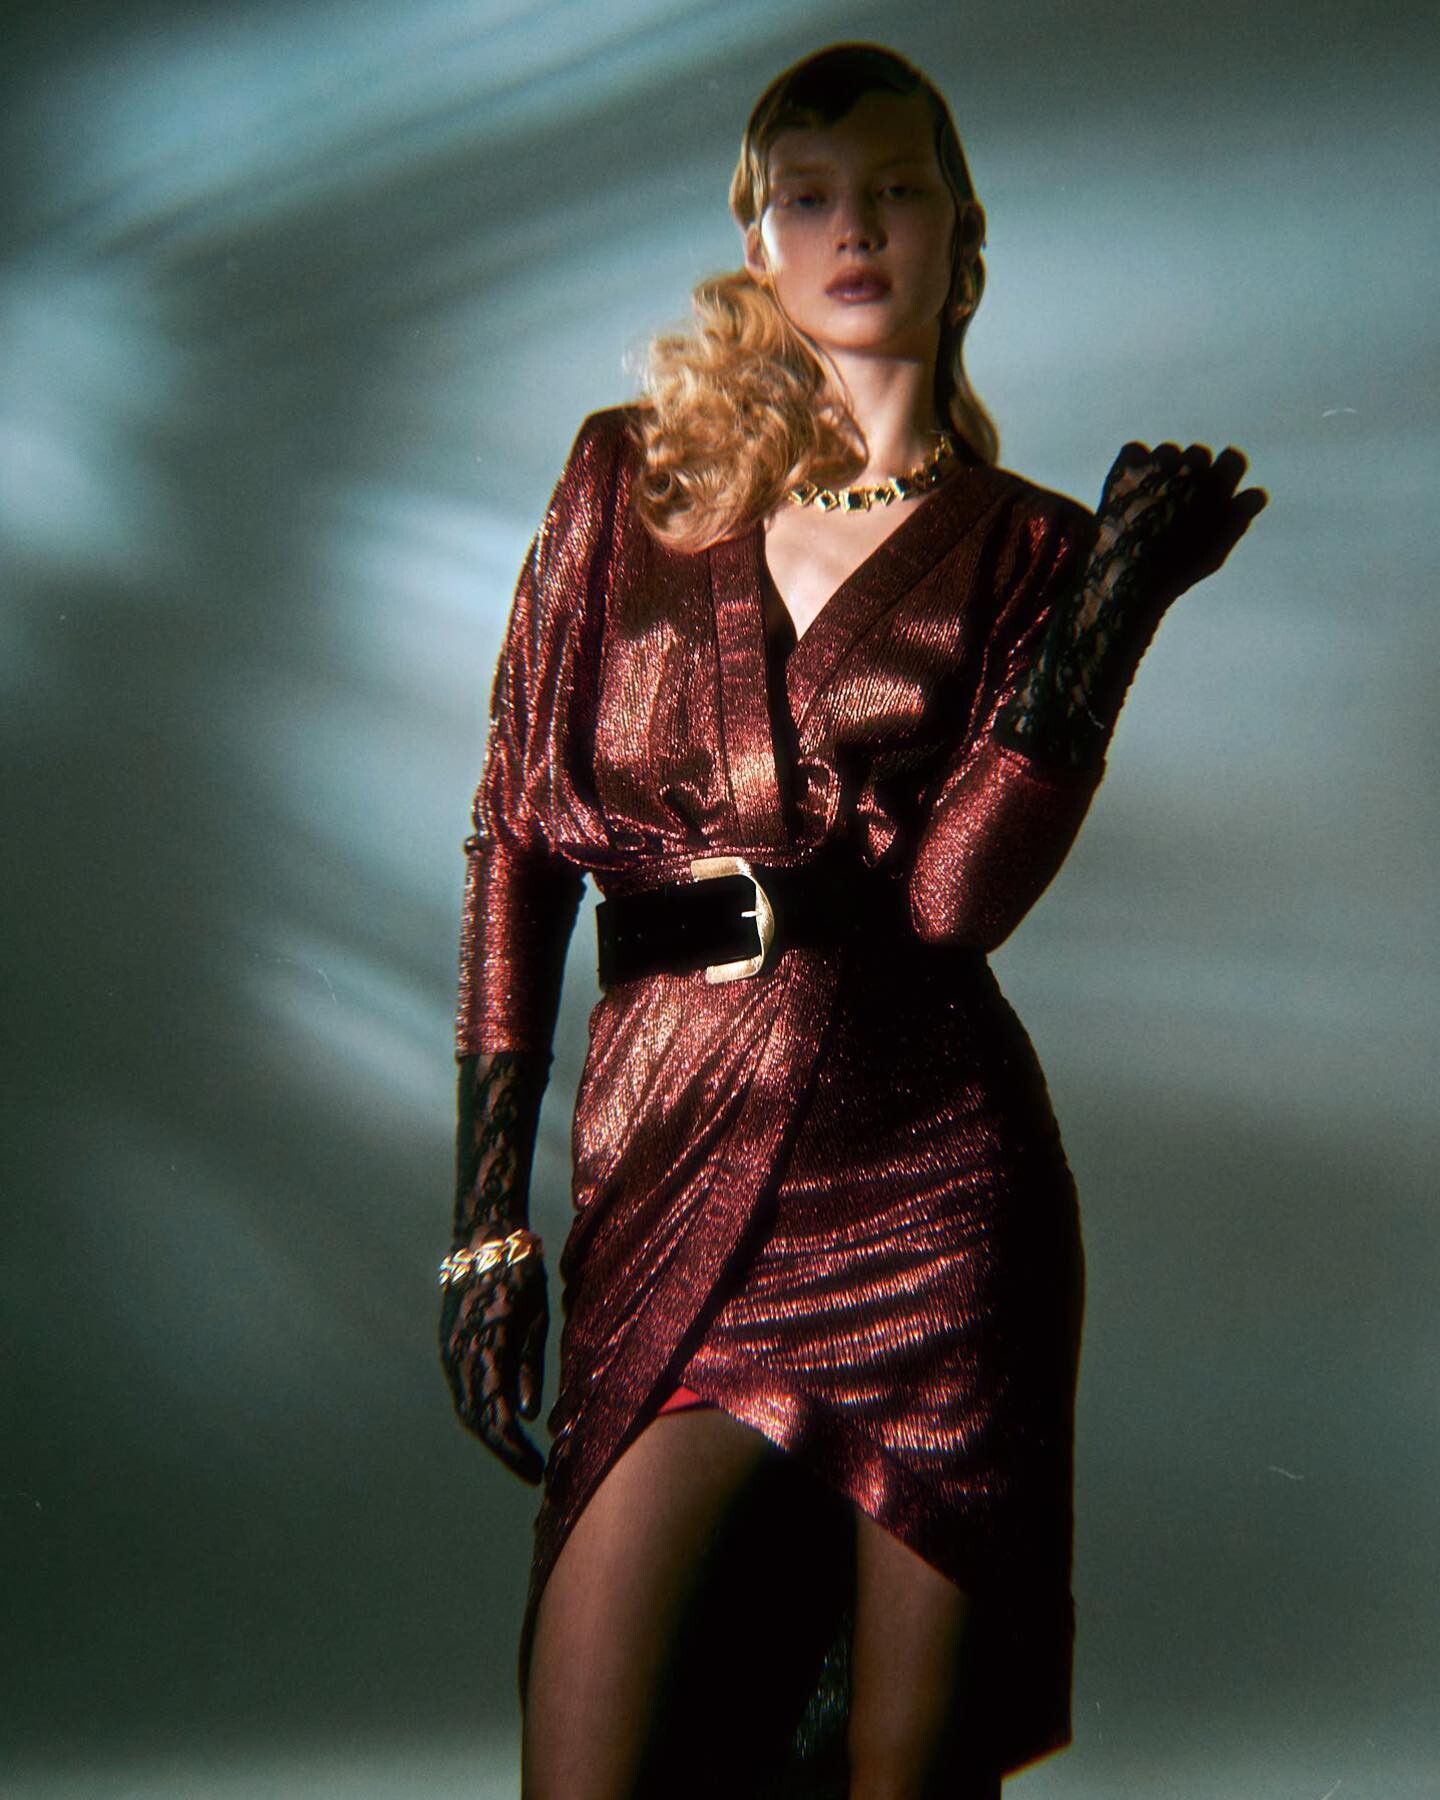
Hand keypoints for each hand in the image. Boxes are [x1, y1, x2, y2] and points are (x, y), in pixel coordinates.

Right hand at [439, 1246, 547, 1485]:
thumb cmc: (521, 1272)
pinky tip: (501, 1425)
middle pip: (476, 1418)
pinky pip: (462, 1390)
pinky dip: (480, 1414)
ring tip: (519, 1455)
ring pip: (466, 1407)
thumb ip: (529, 1366)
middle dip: (503, 1449)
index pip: (496, 1413)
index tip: (536, 1471)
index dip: (513, 1448)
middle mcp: (459, 1354)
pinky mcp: (449, 1346)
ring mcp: (449, 1351)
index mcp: (485, 1347)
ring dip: (490, 1435)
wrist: (483, 1238)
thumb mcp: (535, 1317)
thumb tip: (527, 1414)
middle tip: (533, 1472)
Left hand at [1094, 441, 1267, 613]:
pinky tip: (1128, 492)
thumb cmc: (1178, 570)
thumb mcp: (1217, 548)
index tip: (1211, 490)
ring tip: (1149, 502)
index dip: (1222, 474)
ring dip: (1162, 470)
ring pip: (1167, 452)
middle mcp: (1194, 467)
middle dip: (1190, 474)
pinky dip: (1131, 467)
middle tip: (1176, 502)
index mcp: (1221, 484)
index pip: (1233, 458)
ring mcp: (1160, 465)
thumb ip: (1238, 517)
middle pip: (1197, 454)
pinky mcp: (1128, 467)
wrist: (1129, 578)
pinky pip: (1133, 452)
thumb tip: (1255, 494)